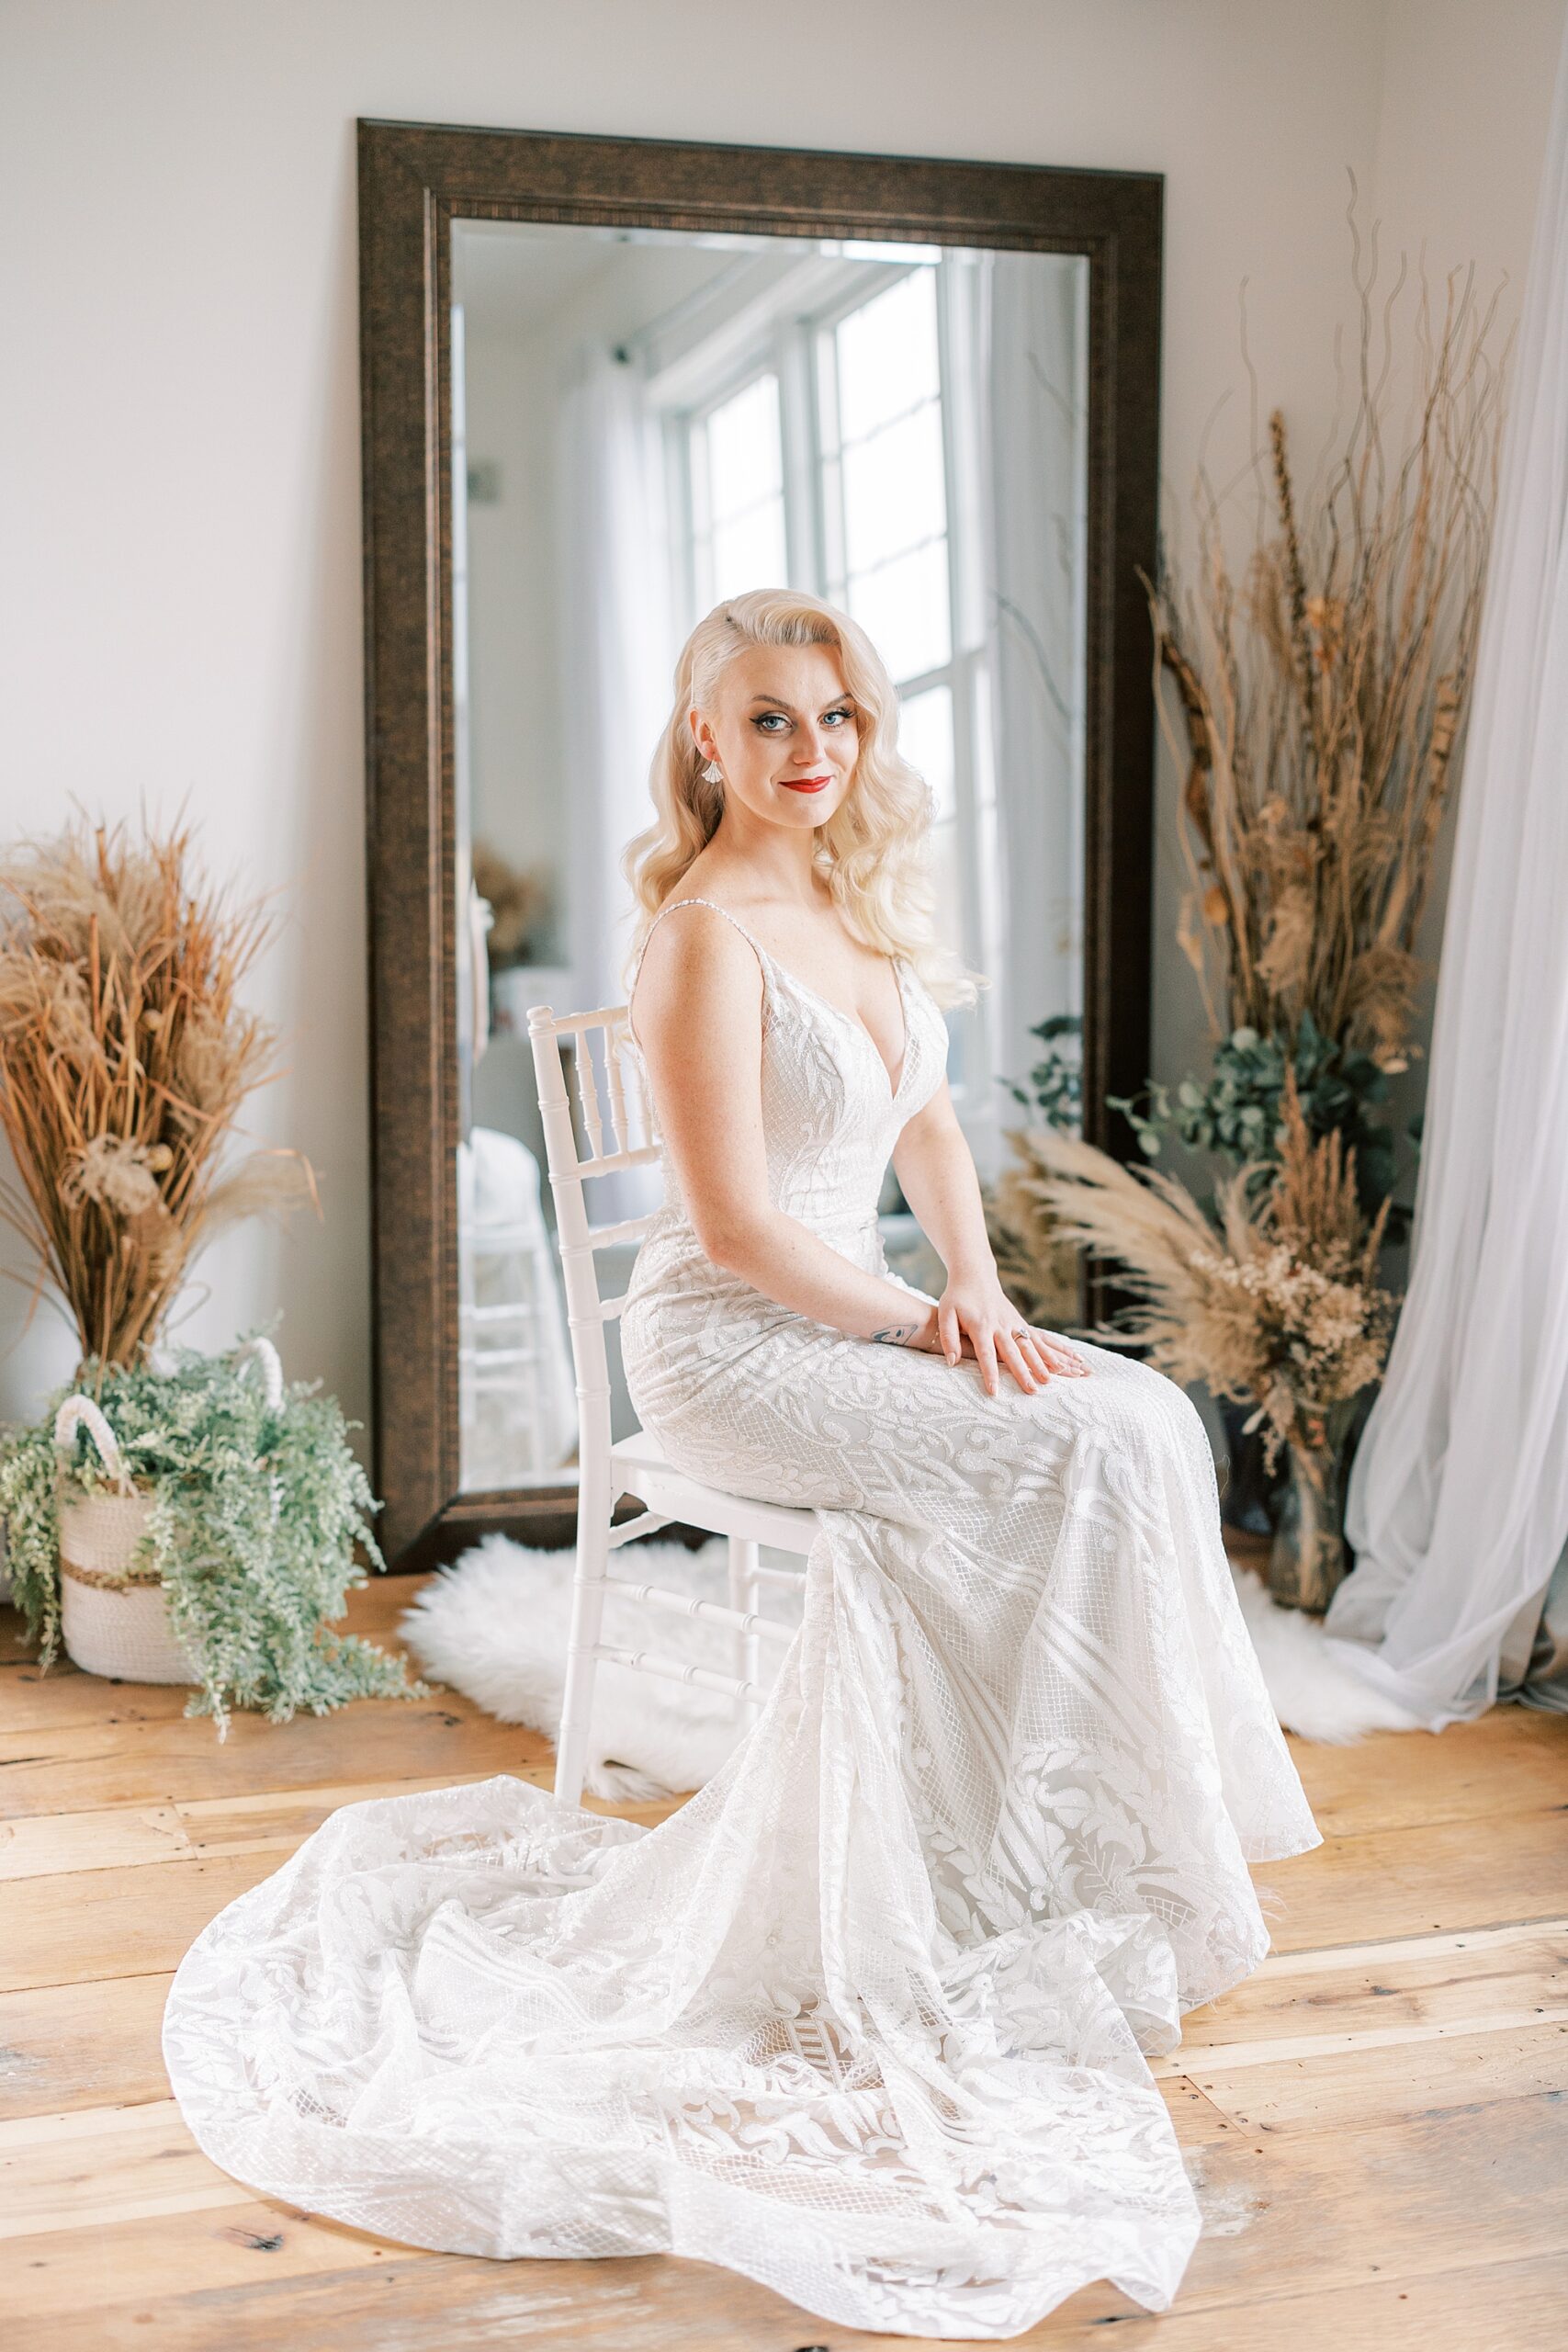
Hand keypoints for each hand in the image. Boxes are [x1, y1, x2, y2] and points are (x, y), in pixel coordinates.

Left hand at [922, 1276, 1091, 1396]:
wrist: (975, 1274)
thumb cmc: (957, 1297)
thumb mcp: (945, 1313)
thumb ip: (948, 1337)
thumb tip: (952, 1363)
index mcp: (981, 1325)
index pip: (986, 1353)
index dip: (990, 1372)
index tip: (994, 1391)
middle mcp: (1000, 1325)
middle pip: (1013, 1353)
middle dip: (1023, 1373)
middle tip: (1032, 1391)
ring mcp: (1013, 1323)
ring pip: (1029, 1346)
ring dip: (1040, 1364)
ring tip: (1048, 1381)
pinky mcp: (1020, 1322)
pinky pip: (1037, 1339)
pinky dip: (1049, 1352)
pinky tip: (1059, 1365)